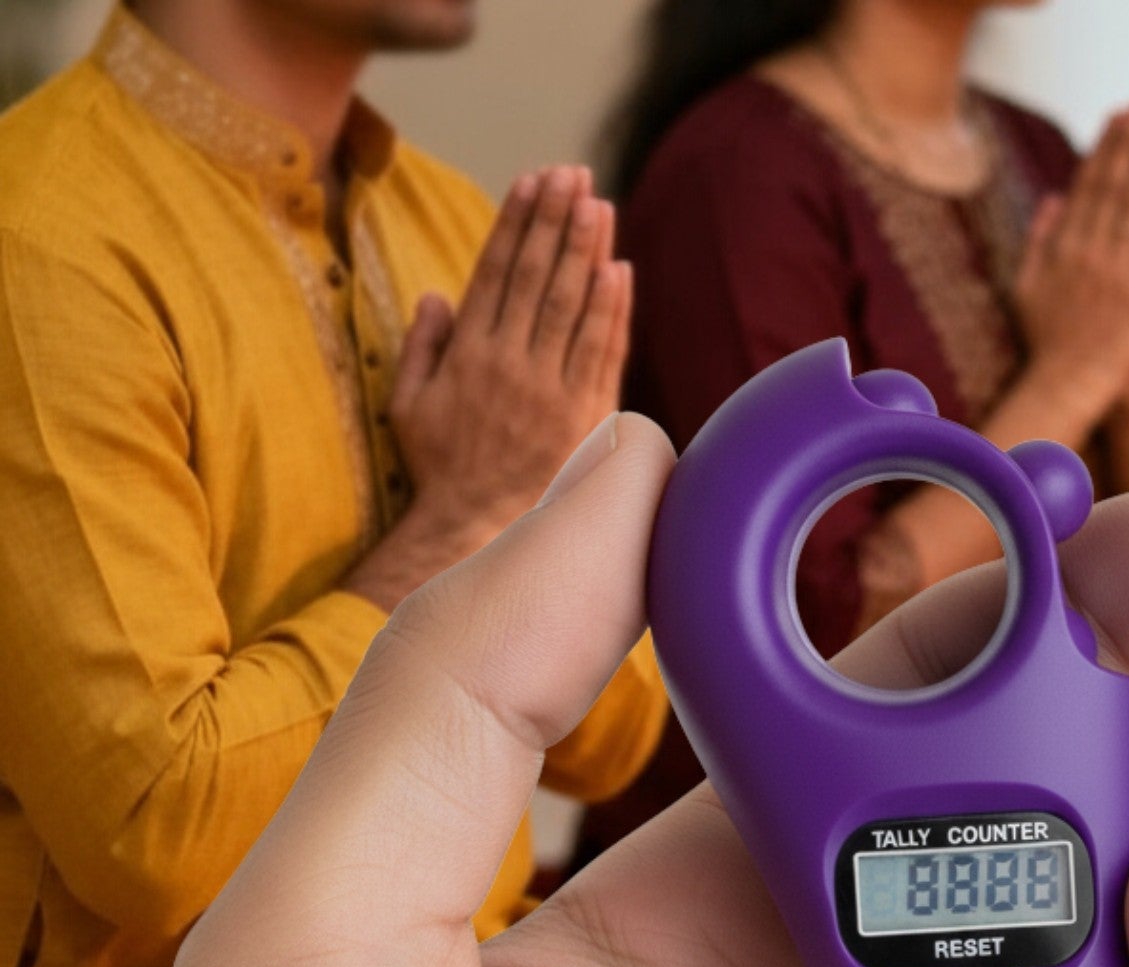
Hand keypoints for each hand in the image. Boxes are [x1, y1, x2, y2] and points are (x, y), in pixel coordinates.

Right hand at [349, 166, 630, 610]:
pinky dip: (613, 311)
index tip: (532, 180)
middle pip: (538, 276)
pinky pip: (602, 353)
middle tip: (573, 174)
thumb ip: (423, 345)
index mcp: (469, 352)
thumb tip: (438, 294)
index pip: (496, 270)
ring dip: (587, 250)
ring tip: (599, 205)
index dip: (517, 221)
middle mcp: (510, 363)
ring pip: (572, 306)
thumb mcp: (409, 404)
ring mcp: (550, 389)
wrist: (478, 530)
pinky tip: (620, 271)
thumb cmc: (441, 468)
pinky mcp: (584, 416)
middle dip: (556, 220)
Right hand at [1015, 106, 1128, 431]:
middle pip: (1116, 187)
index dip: (1105, 147)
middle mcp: (1094, 254)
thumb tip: (1053, 198)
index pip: (1088, 185)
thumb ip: (1038, 240)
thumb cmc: (1048, 339)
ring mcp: (1123, 273)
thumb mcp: (1027, 287)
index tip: (1117, 117)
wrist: (1072, 384)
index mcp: (1065, 248)